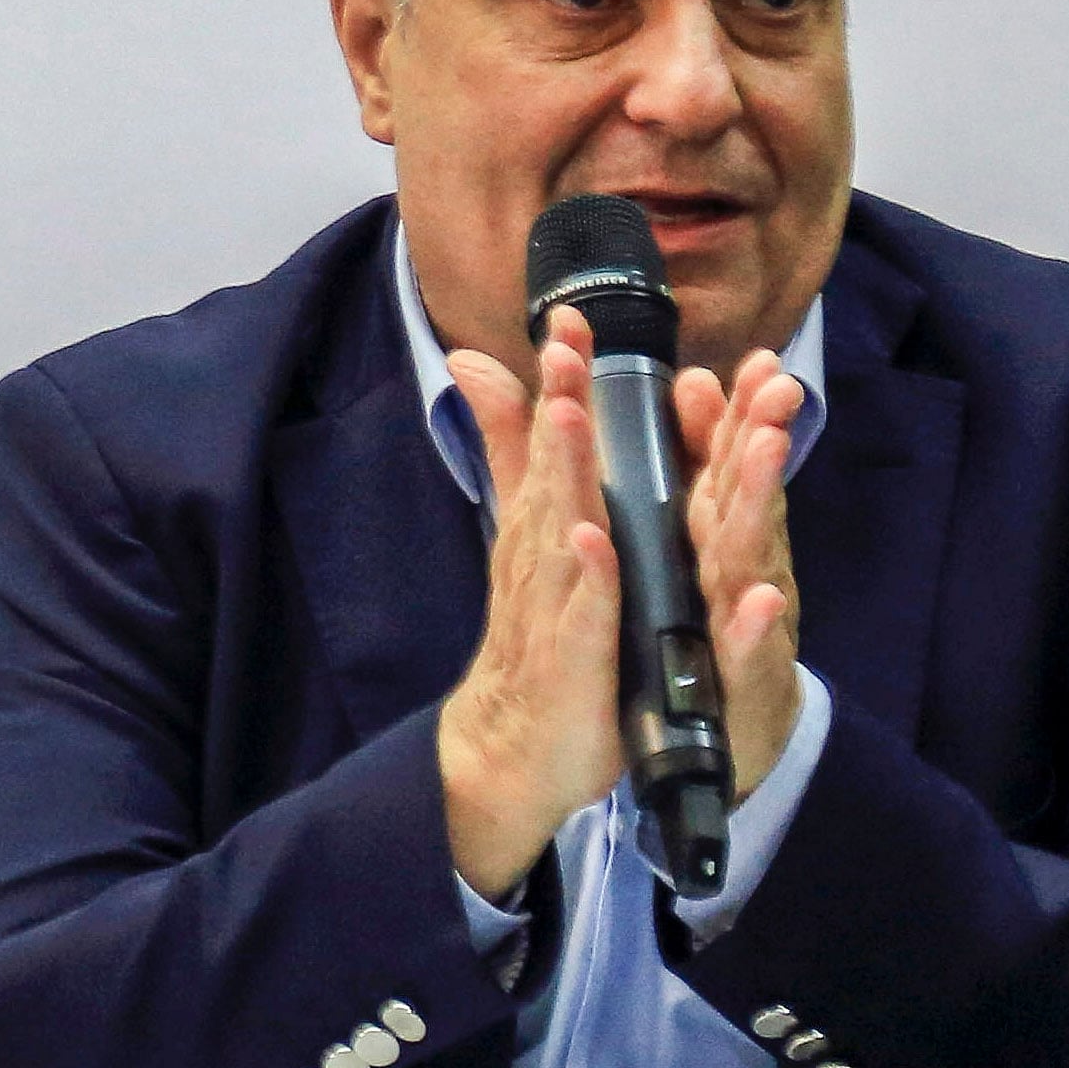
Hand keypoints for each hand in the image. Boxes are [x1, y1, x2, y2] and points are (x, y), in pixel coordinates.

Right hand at [439, 306, 624, 902]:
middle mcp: (546, 559)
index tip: (568, 320)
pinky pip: (582, 616)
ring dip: (567, 474)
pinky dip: (587, 581)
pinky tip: (594, 544)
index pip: (553, 445)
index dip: (559, 384)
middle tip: (565, 347)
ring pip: (564, 532)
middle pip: (553, 474)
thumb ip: (513, 450)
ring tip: (570, 416)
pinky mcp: (572, 663)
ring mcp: (555, 609)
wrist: (516, 747)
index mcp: (547, 527)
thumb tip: (474, 367)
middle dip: (559, 408)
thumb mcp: (526, 534)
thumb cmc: (534, 634)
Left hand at [673, 349, 807, 798]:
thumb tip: (692, 381)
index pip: (727, 464)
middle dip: (764, 438)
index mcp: (716, 532)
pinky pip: (746, 648)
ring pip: (752, 555)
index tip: (758, 360)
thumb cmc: (709, 626)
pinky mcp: (739, 677)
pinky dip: (753, 624)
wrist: (728, 734)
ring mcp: (743, 620)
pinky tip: (761, 598)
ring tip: (768, 451)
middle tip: (778, 386)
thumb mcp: (697, 542)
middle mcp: (739, 566)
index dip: (741, 412)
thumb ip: (695, 466)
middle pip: (750, 495)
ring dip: (762, 503)